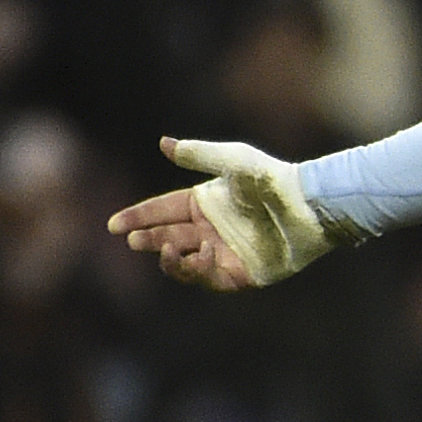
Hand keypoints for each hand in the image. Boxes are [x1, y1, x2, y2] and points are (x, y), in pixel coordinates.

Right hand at [107, 137, 337, 289]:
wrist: (308, 205)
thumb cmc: (274, 178)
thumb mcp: (233, 160)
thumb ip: (198, 154)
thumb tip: (164, 143)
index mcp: (206, 202)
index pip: (163, 210)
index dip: (138, 217)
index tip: (112, 224)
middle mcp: (213, 228)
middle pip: (169, 237)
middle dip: (149, 239)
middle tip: (135, 239)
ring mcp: (226, 252)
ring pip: (185, 262)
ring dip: (170, 257)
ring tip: (168, 247)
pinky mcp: (243, 273)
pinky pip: (210, 278)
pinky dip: (201, 268)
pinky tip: (205, 251)